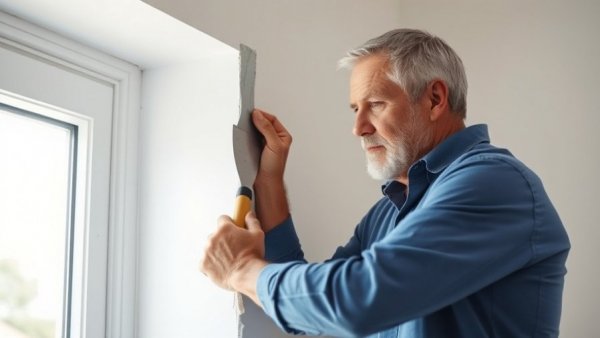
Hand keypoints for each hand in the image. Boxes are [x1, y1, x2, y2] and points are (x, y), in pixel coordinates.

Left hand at [199, 212, 265, 290]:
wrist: (247, 274)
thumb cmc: (252, 255)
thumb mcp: (257, 235)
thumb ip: (251, 222)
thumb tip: (248, 214)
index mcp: (225, 228)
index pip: (222, 219)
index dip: (229, 224)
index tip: (232, 230)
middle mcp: (213, 238)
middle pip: (215, 234)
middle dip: (222, 240)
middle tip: (233, 248)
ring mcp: (206, 251)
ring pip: (209, 248)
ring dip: (216, 251)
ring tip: (228, 260)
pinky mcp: (203, 264)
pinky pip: (204, 261)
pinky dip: (210, 264)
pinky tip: (221, 267)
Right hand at [251, 109, 291, 230]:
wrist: (266, 182)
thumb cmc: (274, 168)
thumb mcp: (273, 145)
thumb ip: (266, 129)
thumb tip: (258, 116)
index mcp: (283, 136)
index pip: (272, 119)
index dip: (262, 115)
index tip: (252, 113)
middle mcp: (275, 138)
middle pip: (264, 123)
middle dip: (255, 120)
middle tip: (247, 117)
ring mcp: (265, 143)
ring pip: (257, 130)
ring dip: (250, 127)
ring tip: (245, 125)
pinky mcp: (257, 148)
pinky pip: (251, 137)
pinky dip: (247, 134)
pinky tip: (244, 134)